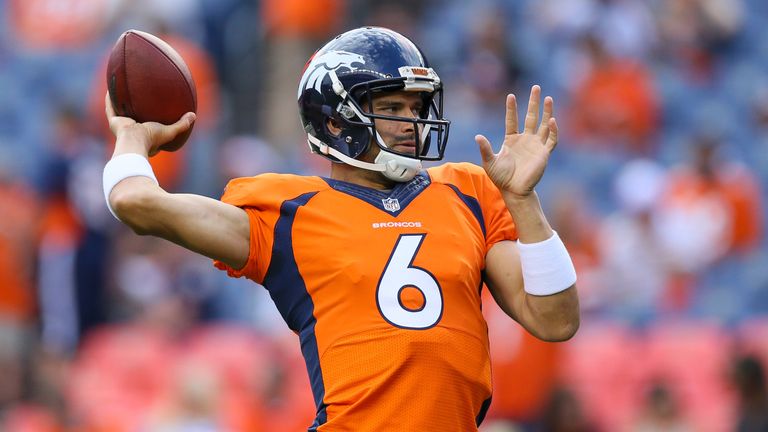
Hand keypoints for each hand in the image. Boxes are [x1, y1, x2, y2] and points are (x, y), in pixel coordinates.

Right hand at [105, 93, 195, 156]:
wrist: (134, 141)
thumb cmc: (151, 139)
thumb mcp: (169, 131)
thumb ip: (182, 125)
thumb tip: (194, 115)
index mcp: (144, 136)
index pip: (147, 125)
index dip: (150, 117)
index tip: (155, 108)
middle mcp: (131, 131)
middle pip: (133, 115)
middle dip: (135, 107)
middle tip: (139, 96)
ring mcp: (121, 126)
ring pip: (120, 111)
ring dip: (121, 101)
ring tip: (124, 89)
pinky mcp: (114, 121)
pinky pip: (110, 107)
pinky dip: (110, 99)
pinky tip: (112, 87)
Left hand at [475, 85, 557, 199]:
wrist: (514, 190)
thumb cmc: (501, 177)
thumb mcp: (490, 162)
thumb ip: (485, 149)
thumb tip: (478, 136)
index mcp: (511, 139)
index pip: (512, 120)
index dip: (512, 108)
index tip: (510, 96)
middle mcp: (525, 139)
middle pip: (531, 117)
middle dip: (534, 102)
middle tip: (536, 87)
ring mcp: (535, 145)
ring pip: (543, 125)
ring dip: (546, 112)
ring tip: (548, 98)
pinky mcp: (544, 153)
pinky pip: (551, 139)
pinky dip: (552, 130)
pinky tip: (551, 120)